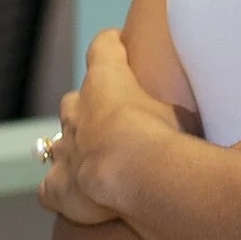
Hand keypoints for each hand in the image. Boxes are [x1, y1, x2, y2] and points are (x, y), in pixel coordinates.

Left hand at [38, 29, 178, 224]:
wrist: (132, 174)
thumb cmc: (161, 134)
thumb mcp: (181, 113)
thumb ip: (173, 111)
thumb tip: (189, 117)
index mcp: (107, 81)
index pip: (103, 47)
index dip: (110, 45)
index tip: (118, 43)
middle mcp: (77, 111)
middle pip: (73, 101)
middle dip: (87, 108)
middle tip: (110, 121)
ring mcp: (64, 149)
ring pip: (59, 142)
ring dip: (75, 148)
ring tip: (95, 161)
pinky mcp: (58, 185)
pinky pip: (51, 187)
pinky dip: (60, 189)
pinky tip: (73, 195)